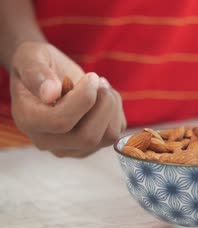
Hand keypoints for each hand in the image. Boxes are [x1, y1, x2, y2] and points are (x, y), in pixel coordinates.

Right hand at [10, 41, 125, 157]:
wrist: (47, 75)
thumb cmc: (37, 63)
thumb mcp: (30, 57)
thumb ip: (36, 73)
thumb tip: (50, 92)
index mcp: (28, 121)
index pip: (61, 122)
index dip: (84, 98)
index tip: (92, 77)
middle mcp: (48, 141)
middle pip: (88, 138)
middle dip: (103, 105)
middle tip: (99, 81)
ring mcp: (72, 147)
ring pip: (108, 137)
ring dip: (112, 107)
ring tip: (102, 86)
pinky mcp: (93, 145)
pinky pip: (117, 133)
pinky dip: (117, 111)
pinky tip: (103, 98)